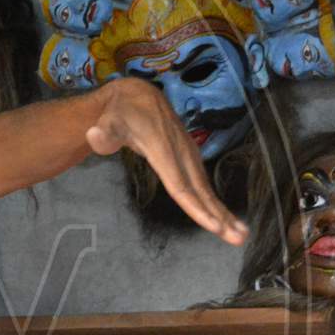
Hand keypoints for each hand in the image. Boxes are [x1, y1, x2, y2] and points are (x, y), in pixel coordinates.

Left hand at [85, 78, 248, 245]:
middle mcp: (180, 152)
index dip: (195, 206)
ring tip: (239, 235)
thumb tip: (94, 135)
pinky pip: (202, 183)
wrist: (137, 96)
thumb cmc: (120, 113)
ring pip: (205, 188)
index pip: (180, 183)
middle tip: (237, 238)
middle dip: (218, 215)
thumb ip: (103, 133)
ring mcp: (187, 154)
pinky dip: (215, 202)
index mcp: (163, 149)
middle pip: (199, 190)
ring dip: (223, 212)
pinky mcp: (189, 157)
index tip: (213, 226)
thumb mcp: (107, 121)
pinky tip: (225, 218)